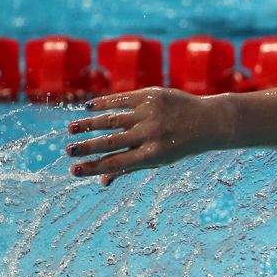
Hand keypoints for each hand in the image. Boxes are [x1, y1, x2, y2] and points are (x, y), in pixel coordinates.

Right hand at [66, 87, 230, 186]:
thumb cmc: (180, 144)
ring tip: (71, 129)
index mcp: (154, 154)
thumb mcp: (160, 159)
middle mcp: (152, 134)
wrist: (208, 121)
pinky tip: (88, 107)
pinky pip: (122, 99)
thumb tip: (102, 181)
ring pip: (113, 119)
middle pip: (112, 141)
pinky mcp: (151, 95)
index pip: (117, 163)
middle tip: (68, 151)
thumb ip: (130, 166)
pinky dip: (104, 103)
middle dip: (87, 147)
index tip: (74, 170)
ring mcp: (151, 113)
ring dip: (89, 124)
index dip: (94, 167)